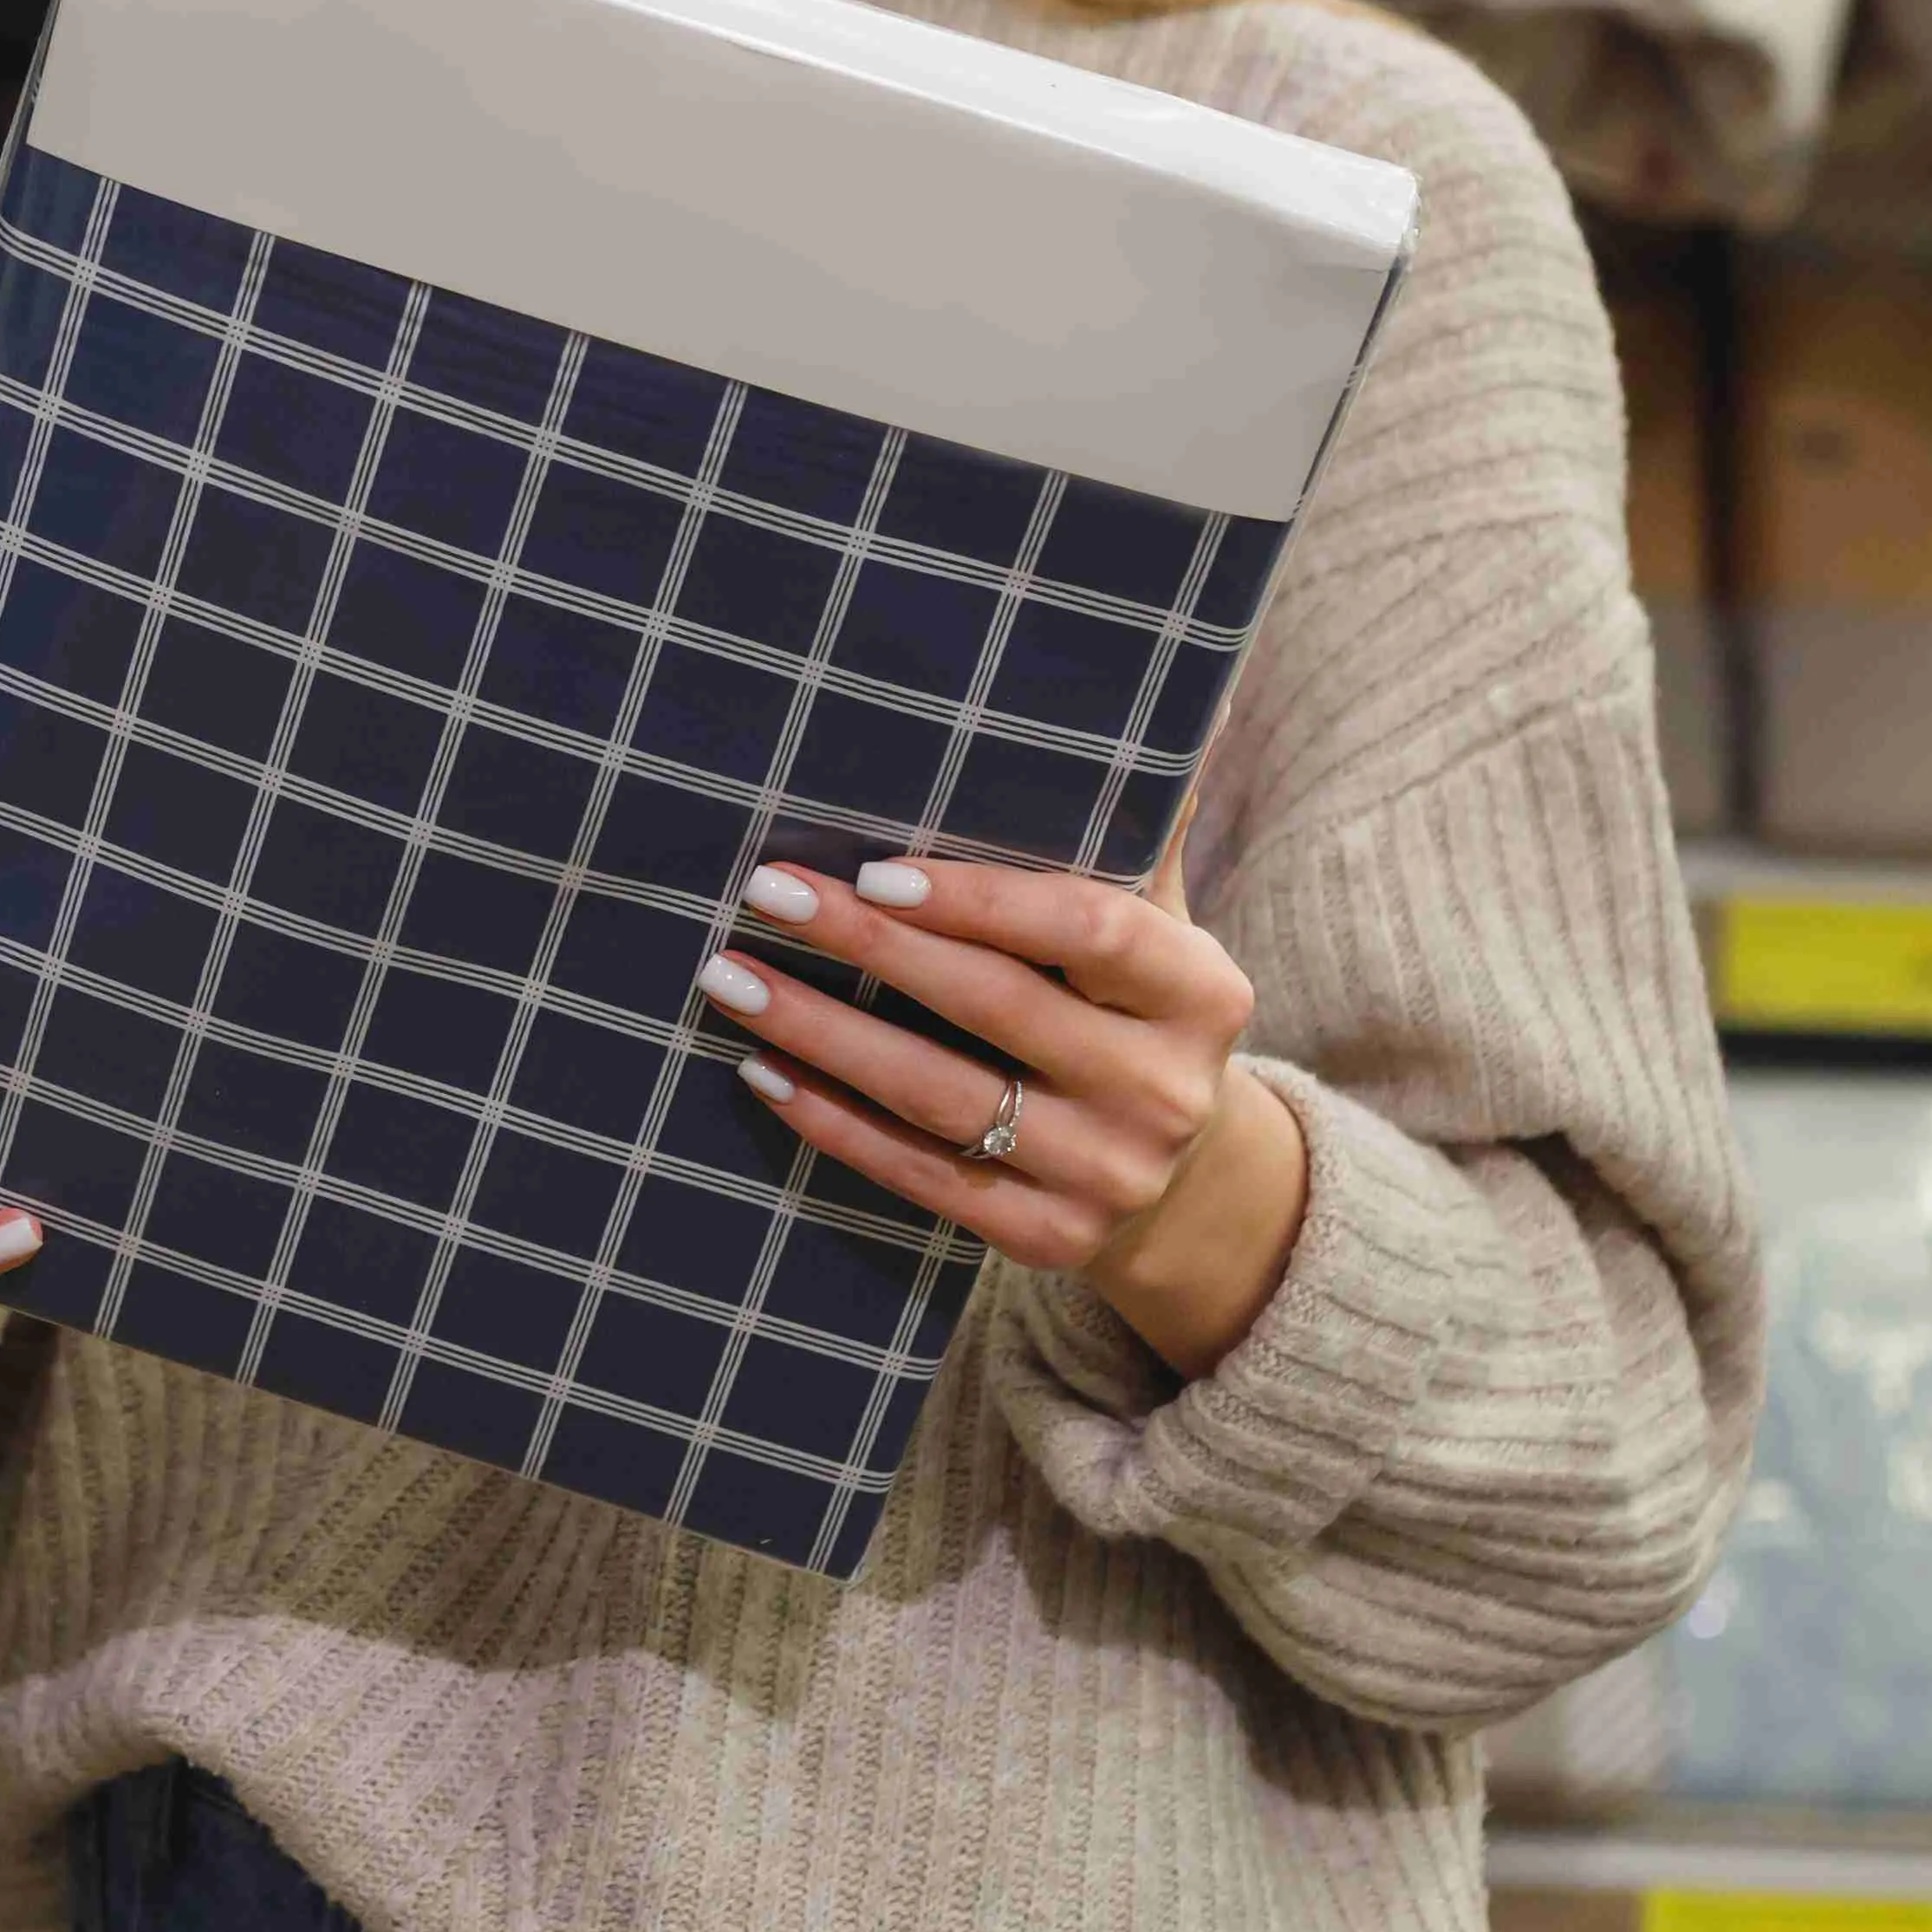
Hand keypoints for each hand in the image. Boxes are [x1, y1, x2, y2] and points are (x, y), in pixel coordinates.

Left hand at [701, 847, 1309, 1376]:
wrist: (1180, 1179)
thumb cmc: (1134, 1009)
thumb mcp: (1158, 926)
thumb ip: (1135, 825)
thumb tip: (1174, 692)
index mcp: (1200, 993)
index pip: (1089, 929)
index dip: (981, 900)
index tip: (873, 871)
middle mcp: (1164, 1090)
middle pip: (997, 1006)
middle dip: (870, 948)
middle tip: (767, 893)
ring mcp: (1107, 1174)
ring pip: (941, 1097)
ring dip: (823, 1035)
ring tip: (732, 978)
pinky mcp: (1048, 1239)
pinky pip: (921, 1176)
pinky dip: (835, 1123)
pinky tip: (762, 1071)